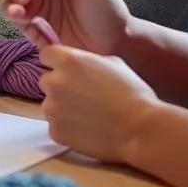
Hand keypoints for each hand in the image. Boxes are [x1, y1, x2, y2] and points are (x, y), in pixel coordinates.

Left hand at [38, 45, 159, 163]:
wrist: (141, 129)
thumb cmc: (132, 94)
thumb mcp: (113, 64)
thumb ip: (88, 60)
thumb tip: (79, 63)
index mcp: (67, 60)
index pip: (46, 55)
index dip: (57, 63)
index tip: (68, 72)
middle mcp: (54, 81)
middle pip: (46, 81)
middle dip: (60, 87)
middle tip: (83, 97)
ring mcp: (51, 108)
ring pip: (50, 104)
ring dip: (63, 108)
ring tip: (89, 116)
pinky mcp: (55, 131)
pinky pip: (56, 126)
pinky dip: (68, 128)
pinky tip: (88, 130)